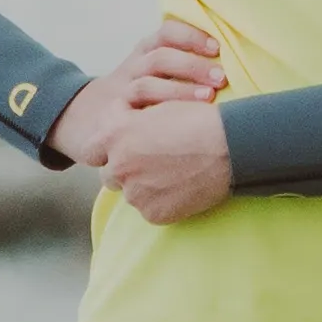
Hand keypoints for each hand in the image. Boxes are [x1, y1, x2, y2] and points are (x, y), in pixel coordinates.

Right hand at [55, 16, 219, 163]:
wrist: (87, 116)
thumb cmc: (143, 96)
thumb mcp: (156, 72)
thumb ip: (185, 66)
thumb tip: (234, 65)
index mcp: (146, 51)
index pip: (166, 33)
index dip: (191, 37)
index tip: (216, 49)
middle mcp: (134, 68)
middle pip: (159, 58)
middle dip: (192, 66)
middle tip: (220, 78)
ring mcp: (123, 93)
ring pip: (146, 86)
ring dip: (179, 92)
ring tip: (207, 100)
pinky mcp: (115, 118)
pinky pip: (131, 117)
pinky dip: (154, 121)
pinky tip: (176, 129)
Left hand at [82, 82, 236, 226]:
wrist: (230, 146)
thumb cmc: (197, 119)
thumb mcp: (155, 107)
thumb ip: (128, 121)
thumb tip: (119, 131)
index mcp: (115, 136)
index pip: (91, 150)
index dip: (106, 150)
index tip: (123, 149)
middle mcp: (118, 166)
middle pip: (110, 175)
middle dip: (126, 169)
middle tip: (155, 162)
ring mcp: (135, 193)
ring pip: (131, 193)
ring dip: (145, 186)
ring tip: (175, 173)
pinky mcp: (153, 214)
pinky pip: (150, 210)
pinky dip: (163, 202)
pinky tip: (183, 187)